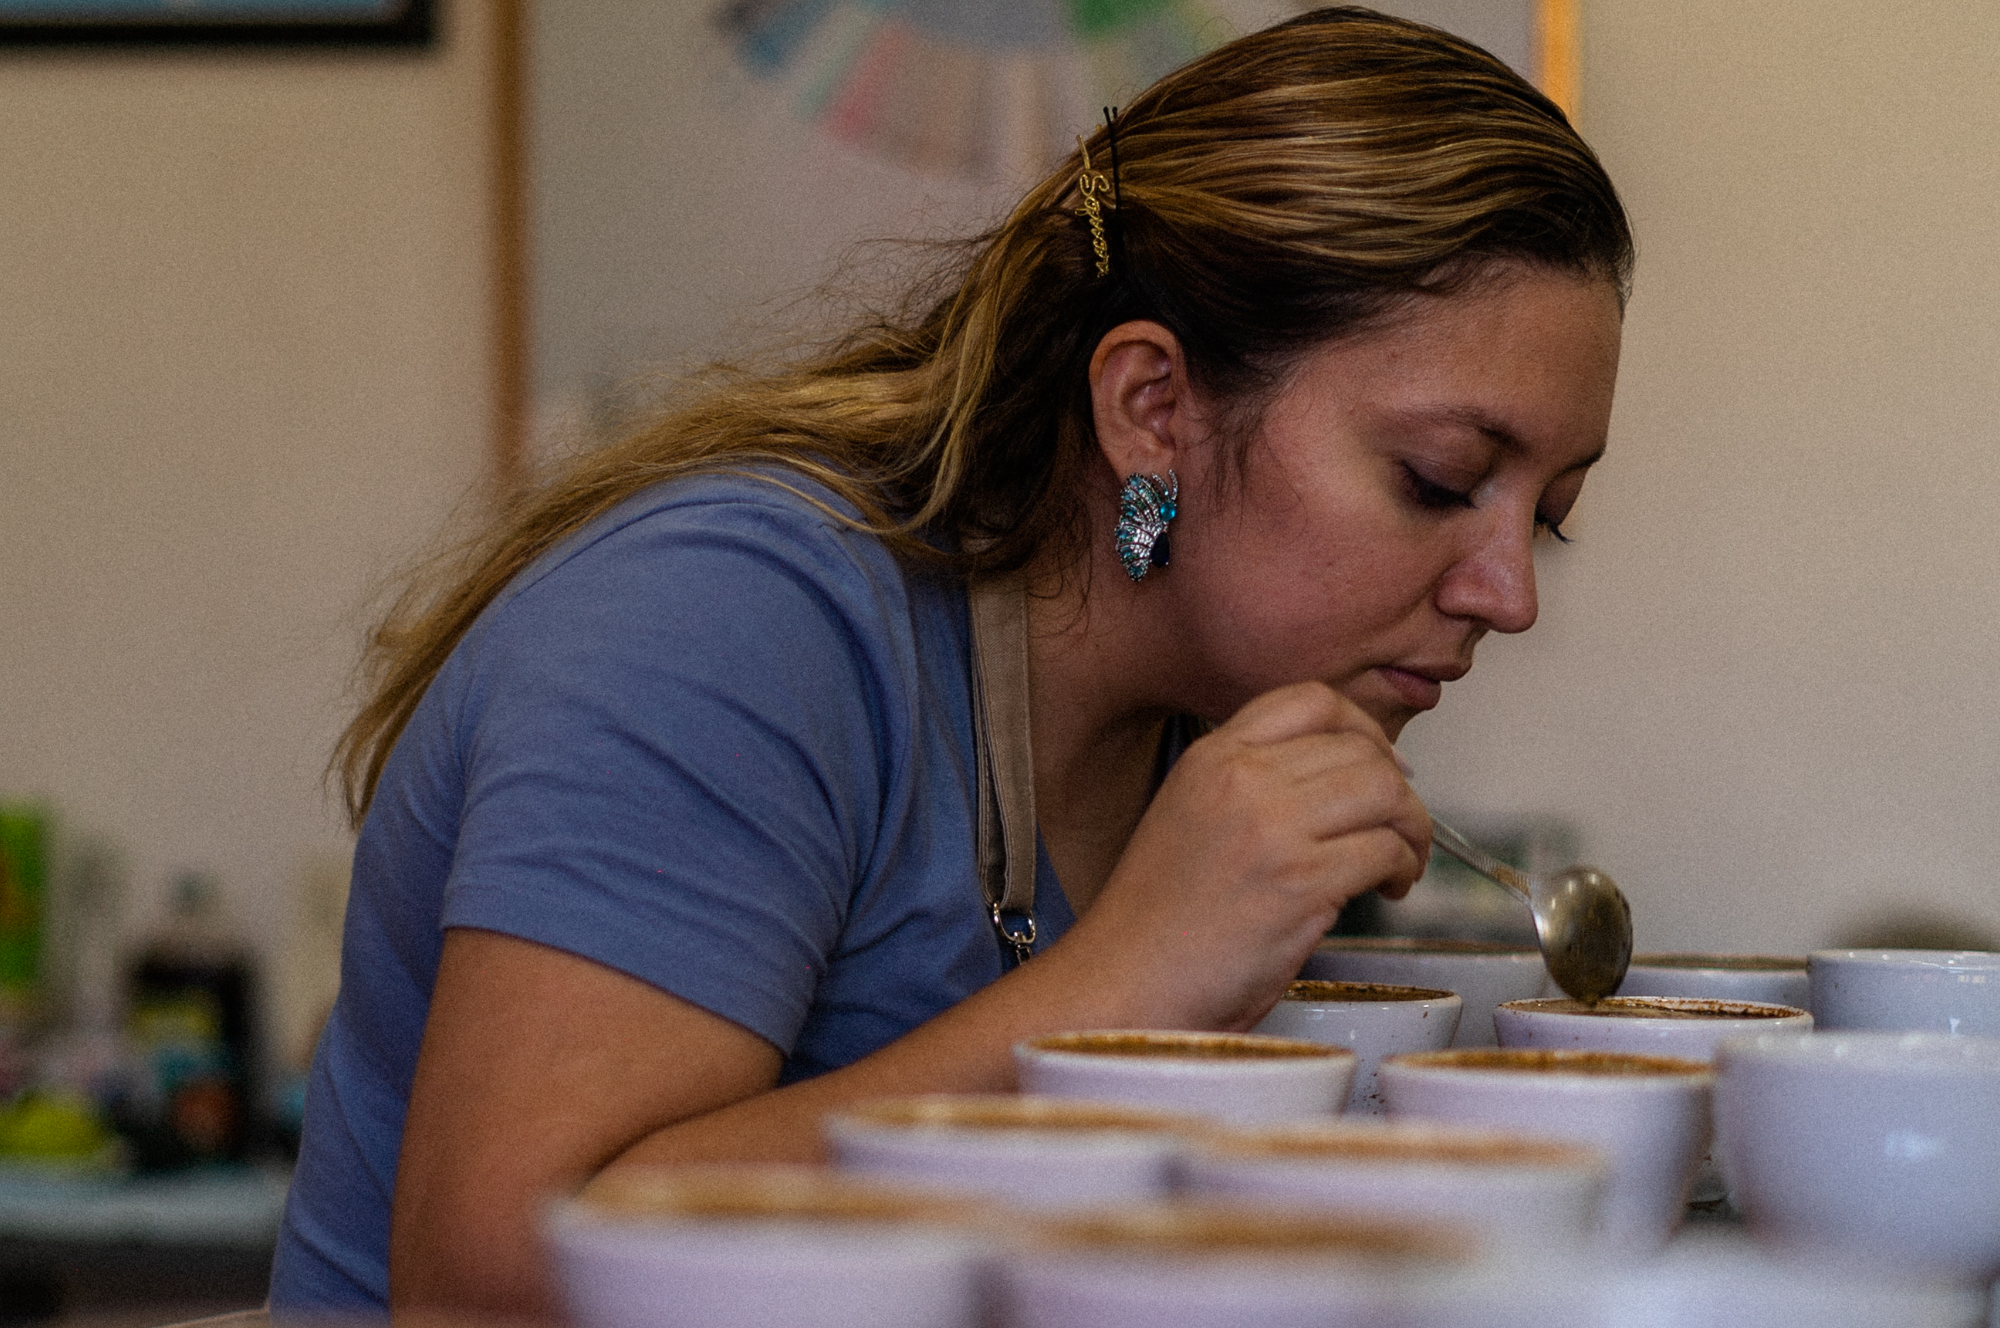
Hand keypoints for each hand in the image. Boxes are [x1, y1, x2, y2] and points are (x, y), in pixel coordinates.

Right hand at [1050, 680, 1429, 1031]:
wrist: (1124, 984)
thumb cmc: (1158, 924)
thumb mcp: (1191, 818)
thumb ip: (1255, 789)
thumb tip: (1344, 788)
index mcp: (1211, 757)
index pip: (1312, 700)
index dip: (1363, 729)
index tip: (1381, 765)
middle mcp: (1241, 778)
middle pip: (1362, 748)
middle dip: (1400, 789)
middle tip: (1400, 829)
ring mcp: (1271, 827)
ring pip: (1387, 791)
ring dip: (1413, 827)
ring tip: (1400, 863)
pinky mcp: (1300, 882)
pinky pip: (1386, 849)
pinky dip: (1403, 868)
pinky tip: (1388, 889)